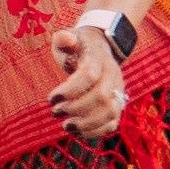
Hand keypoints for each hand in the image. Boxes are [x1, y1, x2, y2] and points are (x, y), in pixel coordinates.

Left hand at [53, 18, 128, 143]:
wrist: (100, 49)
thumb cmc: (77, 46)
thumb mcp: (68, 37)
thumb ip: (64, 38)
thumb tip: (66, 39)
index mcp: (99, 57)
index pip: (89, 75)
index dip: (70, 90)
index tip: (51, 98)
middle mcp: (113, 74)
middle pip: (101, 96)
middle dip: (76, 108)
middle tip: (55, 112)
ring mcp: (118, 90)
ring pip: (110, 112)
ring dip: (86, 124)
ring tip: (66, 125)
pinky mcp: (118, 104)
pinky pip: (113, 123)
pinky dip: (95, 132)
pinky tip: (77, 131)